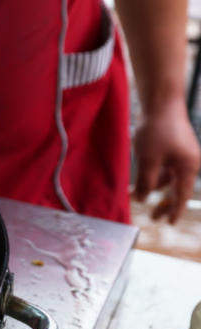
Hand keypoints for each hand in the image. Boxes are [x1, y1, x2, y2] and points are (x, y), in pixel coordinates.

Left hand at [133, 99, 200, 223]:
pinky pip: (166, 168)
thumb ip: (146, 181)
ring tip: (138, 192)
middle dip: (165, 203)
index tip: (170, 224)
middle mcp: (189, 162)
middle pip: (177, 189)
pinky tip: (143, 177)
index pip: (181, 195)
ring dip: (155, 186)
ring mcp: (182, 155)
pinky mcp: (174, 149)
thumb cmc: (157, 131)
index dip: (175, 210)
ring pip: (168, 178)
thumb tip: (141, 199)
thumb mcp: (148, 160)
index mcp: (188, 166)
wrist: (162, 104)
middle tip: (153, 218)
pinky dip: (155, 174)